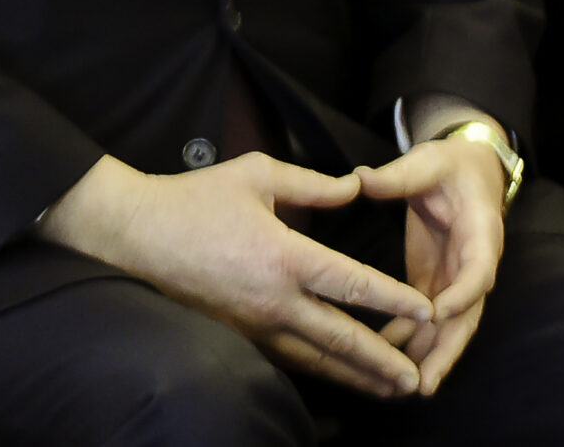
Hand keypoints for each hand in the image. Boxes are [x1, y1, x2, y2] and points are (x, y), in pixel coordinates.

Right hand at [40, 153, 434, 397]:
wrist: (138, 235)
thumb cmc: (197, 199)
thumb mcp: (257, 174)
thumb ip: (311, 185)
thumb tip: (353, 188)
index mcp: (285, 257)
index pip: (351, 284)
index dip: (392, 298)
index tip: (425, 310)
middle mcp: (275, 300)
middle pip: (340, 340)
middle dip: (382, 362)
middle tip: (415, 380)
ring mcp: (255, 324)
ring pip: (315, 360)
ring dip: (355, 377)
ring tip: (388, 390)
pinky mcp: (239, 334)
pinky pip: (288, 359)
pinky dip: (319, 370)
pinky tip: (337, 375)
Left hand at [357, 131, 508, 395]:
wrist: (464, 170)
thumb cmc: (448, 165)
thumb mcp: (426, 162)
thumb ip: (397, 176)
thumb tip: (359, 179)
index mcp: (481, 233)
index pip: (478, 270)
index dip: (462, 293)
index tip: (438, 312)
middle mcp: (473, 265)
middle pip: (467, 315)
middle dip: (447, 350)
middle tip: (425, 383)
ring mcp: (454, 279)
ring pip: (448, 326)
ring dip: (429, 356)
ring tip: (405, 388)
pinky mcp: (435, 282)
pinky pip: (425, 318)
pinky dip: (408, 338)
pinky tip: (382, 357)